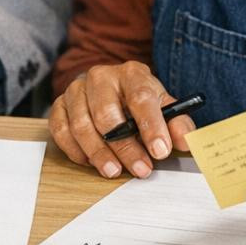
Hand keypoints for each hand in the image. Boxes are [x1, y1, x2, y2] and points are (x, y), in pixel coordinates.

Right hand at [48, 62, 196, 178]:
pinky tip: (90, 161)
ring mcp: (76, 90)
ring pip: (81, 125)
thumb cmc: (139, 101)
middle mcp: (101, 77)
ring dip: (98, 153)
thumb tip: (185, 142)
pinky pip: (60, 129)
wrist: (111, 89)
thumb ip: (178, 124)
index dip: (151, 126)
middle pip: (107, 115)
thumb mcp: (164, 107)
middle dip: (125, 147)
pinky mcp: (59, 104)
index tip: (160, 151)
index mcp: (131, 74)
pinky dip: (74, 149)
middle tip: (141, 169)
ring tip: (114, 171)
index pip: (140, 97)